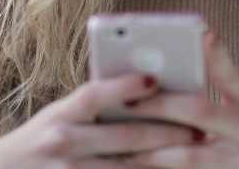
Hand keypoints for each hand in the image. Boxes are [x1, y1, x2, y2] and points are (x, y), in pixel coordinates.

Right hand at [0, 74, 195, 168]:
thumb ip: (93, 105)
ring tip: (192, 153)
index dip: (124, 86)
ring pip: (127, 168)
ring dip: (162, 161)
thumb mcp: (58, 114)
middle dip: (167, 133)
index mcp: (60, 114)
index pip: (94, 95)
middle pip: (124, 137)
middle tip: (199, 128)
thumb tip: (147, 86)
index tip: (155, 78)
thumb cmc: (39, 137)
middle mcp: (62, 142)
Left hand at [124, 33, 238, 168]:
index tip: (129, 94)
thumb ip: (225, 71)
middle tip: (110, 129)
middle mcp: (237, 149)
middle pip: (184, 148)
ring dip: (148, 165)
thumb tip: (205, 32)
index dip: (163, 103)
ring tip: (116, 158)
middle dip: (145, 139)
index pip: (198, 108)